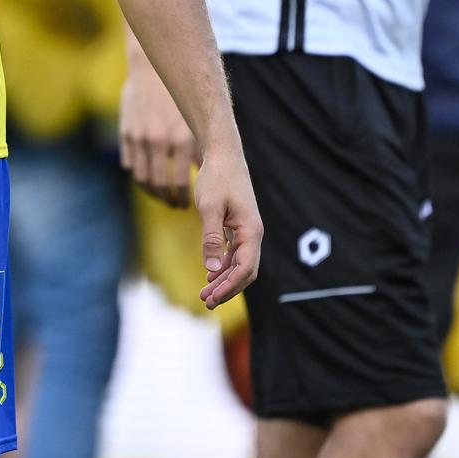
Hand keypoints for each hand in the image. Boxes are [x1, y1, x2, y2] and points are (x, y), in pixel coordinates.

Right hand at [119, 43, 198, 206]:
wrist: (152, 71)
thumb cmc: (179, 98)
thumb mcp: (193, 122)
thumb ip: (198, 150)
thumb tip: (208, 178)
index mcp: (180, 139)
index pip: (178, 183)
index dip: (181, 198)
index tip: (185, 204)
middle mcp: (158, 140)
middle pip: (158, 184)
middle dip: (166, 199)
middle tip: (173, 204)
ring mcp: (139, 137)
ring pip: (141, 177)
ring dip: (151, 191)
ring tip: (159, 195)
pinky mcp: (125, 133)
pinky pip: (129, 163)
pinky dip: (137, 174)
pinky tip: (147, 176)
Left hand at [193, 140, 261, 307]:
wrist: (223, 155)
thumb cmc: (217, 178)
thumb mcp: (209, 208)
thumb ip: (211, 238)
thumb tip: (211, 268)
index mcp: (251, 231)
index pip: (244, 269)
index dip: (229, 286)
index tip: (212, 298)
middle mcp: (253, 234)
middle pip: (245, 271)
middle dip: (227, 288)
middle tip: (206, 302)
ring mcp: (247, 230)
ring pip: (239, 263)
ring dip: (224, 279)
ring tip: (205, 293)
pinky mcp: (239, 225)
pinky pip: (235, 253)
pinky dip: (224, 265)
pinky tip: (210, 273)